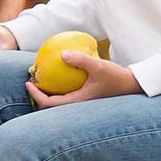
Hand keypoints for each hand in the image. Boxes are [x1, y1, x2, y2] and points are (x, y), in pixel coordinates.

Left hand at [26, 51, 141, 108]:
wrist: (132, 85)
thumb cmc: (116, 77)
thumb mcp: (99, 66)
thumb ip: (81, 60)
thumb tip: (62, 54)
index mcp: (78, 102)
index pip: (49, 103)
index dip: (35, 95)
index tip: (28, 82)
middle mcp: (78, 106)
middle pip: (50, 107)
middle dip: (37, 96)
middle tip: (30, 80)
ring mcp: (81, 103)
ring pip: (58, 103)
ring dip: (46, 93)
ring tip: (39, 79)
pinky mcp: (85, 98)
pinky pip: (66, 95)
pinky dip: (57, 88)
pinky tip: (56, 75)